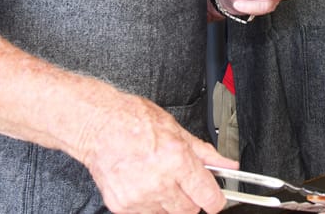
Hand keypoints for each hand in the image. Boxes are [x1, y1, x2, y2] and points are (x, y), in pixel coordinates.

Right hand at [79, 94, 236, 212]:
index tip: (214, 196)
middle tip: (182, 181)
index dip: (215, 199)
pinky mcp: (122, 206)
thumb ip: (204, 153)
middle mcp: (159, 181)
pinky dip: (149, 203)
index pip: (208, 197)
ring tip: (158, 177)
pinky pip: (146, 213)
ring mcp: (139, 197)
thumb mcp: (176, 129)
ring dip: (169, 201)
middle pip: (190, 210)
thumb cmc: (133, 121)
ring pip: (168, 213)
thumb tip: (227, 165)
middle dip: (191, 198)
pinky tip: (143, 183)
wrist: (97, 125)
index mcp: (176, 159)